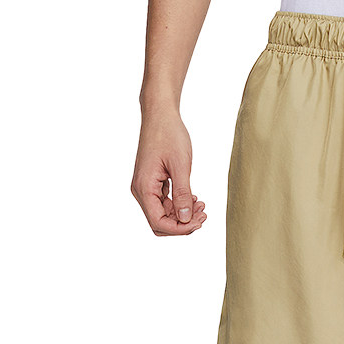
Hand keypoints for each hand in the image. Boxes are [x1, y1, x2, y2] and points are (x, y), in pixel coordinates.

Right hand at [131, 109, 206, 235]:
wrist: (160, 115)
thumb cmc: (169, 135)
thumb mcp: (180, 166)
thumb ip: (182, 194)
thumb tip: (186, 219)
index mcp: (144, 187)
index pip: (158, 222)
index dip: (179, 228)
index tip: (199, 222)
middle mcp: (141, 190)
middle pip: (160, 223)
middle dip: (182, 224)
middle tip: (203, 215)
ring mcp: (146, 188)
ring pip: (163, 215)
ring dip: (183, 215)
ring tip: (202, 206)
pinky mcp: (153, 184)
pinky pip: (165, 204)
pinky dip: (180, 205)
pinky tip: (194, 199)